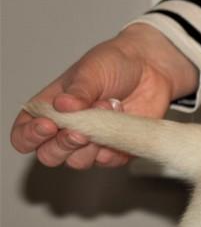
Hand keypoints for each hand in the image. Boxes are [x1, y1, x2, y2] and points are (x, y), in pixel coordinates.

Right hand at [10, 24, 197, 168]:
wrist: (150, 67)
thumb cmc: (114, 64)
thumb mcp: (91, 71)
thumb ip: (78, 91)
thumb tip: (62, 106)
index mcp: (49, 108)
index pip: (24, 134)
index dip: (31, 136)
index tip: (48, 125)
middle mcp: (67, 128)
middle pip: (49, 155)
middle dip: (63, 145)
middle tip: (79, 130)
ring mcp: (91, 141)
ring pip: (78, 162)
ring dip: (92, 142)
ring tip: (108, 110)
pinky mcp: (115, 149)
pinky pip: (108, 162)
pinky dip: (114, 147)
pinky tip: (122, 122)